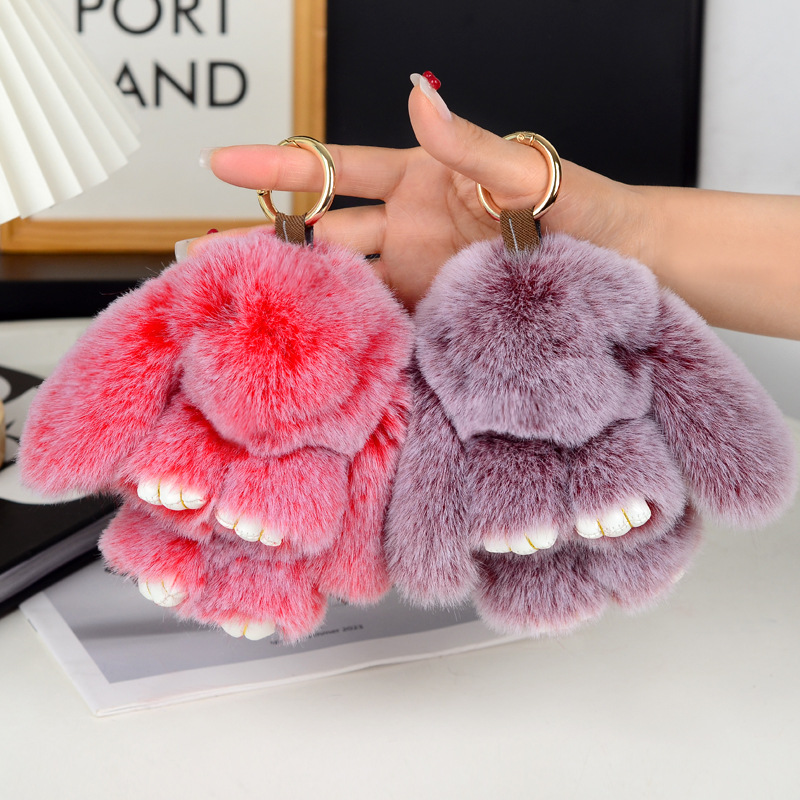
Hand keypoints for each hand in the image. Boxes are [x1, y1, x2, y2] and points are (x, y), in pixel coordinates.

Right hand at [193, 79, 647, 308]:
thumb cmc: (584, 208)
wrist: (624, 270)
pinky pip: (379, 331)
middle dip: (262, 242)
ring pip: (341, 287)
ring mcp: (416, 280)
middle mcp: (407, 230)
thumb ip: (468, 145)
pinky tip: (307, 354)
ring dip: (292, 296)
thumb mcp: (527, 173)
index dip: (279, 166)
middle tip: (201, 254)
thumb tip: (419, 95)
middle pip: (322, 235)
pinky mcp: (433, 323)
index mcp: (420, 180)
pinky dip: (344, 341)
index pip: (336, 170)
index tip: (221, 162)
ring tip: (236, 309)